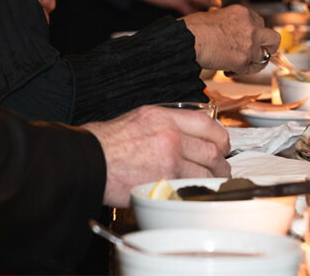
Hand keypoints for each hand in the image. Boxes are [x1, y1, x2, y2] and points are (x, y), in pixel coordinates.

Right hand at [82, 105, 230, 207]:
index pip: (206, 123)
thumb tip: (185, 134)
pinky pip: (189, 188)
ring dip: (213, 179)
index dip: (220, 136)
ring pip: (205, 170)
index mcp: (165, 117)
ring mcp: (168, 159)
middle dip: (221, 162)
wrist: (87, 160)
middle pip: (212, 149)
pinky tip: (196, 193)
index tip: (222, 144)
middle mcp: (170, 135)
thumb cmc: (106, 143)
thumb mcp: (139, 119)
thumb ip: (165, 124)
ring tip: (213, 183)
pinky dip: (196, 191)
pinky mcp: (162, 182)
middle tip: (222, 168)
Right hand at [182, 4, 280, 73]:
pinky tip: (227, 70)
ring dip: (252, 62)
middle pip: (273, 38)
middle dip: (268, 47)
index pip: (259, 24)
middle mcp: (251, 25)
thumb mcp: (217, 17)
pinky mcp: (244, 59)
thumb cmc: (193, 29)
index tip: (249, 41)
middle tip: (260, 53)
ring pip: (264, 57)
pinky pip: (250, 69)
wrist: (188, 39)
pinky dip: (241, 72)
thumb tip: (233, 35)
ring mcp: (250, 43)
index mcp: (243, 12)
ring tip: (237, 65)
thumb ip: (232, 25)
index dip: (254, 35)